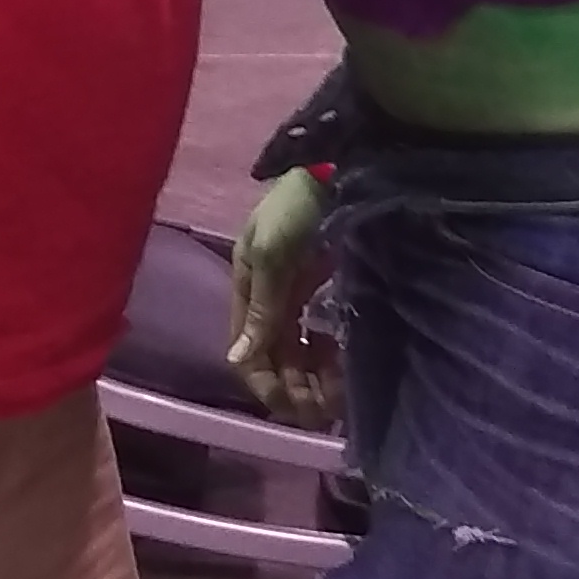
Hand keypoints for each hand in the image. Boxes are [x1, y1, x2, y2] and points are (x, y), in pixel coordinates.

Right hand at [228, 172, 337, 425]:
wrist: (338, 167)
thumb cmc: (298, 205)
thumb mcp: (273, 254)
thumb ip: (260, 308)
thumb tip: (236, 359)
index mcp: (245, 289)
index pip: (246, 354)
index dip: (266, 384)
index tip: (295, 407)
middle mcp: (267, 299)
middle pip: (274, 360)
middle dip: (294, 389)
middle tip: (325, 411)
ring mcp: (296, 295)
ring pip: (298, 353)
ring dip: (312, 379)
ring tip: (337, 397)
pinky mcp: (323, 288)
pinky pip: (318, 334)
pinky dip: (327, 356)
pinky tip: (341, 368)